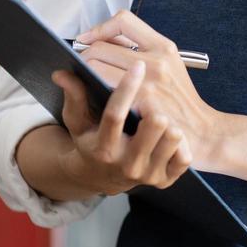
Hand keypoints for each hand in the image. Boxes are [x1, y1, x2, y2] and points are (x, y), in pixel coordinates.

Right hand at [51, 60, 192, 192]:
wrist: (102, 178)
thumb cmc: (92, 142)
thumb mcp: (79, 123)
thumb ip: (74, 97)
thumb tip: (62, 73)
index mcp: (103, 149)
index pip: (116, 115)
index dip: (127, 88)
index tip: (138, 65)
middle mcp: (127, 165)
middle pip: (155, 123)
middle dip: (154, 105)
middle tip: (149, 100)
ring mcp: (148, 174)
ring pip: (173, 135)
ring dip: (169, 122)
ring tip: (158, 120)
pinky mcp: (165, 180)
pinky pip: (184, 156)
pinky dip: (181, 143)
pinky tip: (168, 139)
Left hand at [73, 10, 226, 171]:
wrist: (202, 132)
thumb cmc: (181, 100)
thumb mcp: (171, 64)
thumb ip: (143, 49)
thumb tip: (106, 37)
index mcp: (164, 46)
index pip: (123, 20)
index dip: (100, 27)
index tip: (88, 38)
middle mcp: (156, 59)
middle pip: (101, 46)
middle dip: (85, 55)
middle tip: (81, 65)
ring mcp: (147, 82)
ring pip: (95, 66)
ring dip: (84, 73)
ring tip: (84, 79)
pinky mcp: (139, 103)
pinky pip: (101, 88)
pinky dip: (92, 90)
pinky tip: (93, 96)